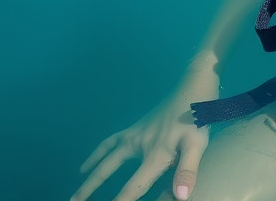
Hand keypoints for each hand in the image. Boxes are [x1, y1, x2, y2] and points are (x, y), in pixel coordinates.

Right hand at [71, 76, 216, 200]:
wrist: (193, 85)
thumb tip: (180, 197)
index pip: (133, 187)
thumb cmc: (198, 117)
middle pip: (107, 170)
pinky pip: (111, 142)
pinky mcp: (137, 127)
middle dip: (89, 188)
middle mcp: (139, 145)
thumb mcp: (198, 144)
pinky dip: (99, 151)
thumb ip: (188, 170)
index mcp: (155, 155)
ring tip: (77, 187)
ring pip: (106, 156)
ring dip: (90, 172)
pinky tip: (91, 160)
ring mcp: (135, 134)